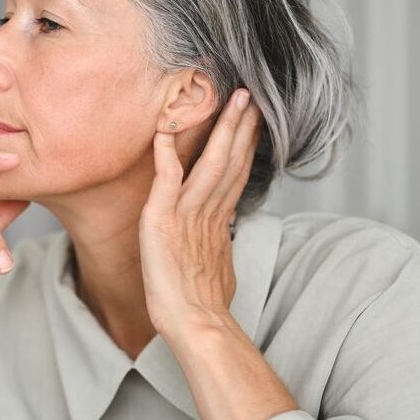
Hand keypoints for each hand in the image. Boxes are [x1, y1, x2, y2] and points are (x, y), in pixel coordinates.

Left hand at [139, 88, 261, 335]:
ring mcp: (187, 214)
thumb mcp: (217, 266)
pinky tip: (164, 128)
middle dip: (242, 126)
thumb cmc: (203, 304)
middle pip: (231, 160)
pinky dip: (166, 152)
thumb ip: (219, 243)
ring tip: (231, 99)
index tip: (257, 119)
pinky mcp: (163, 219)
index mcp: (220, 220)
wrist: (194, 324)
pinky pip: (166, 178)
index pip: (237, 173)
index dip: (246, 144)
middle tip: (251, 95)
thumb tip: (224, 237)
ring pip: (210, 162)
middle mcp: (208, 212)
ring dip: (220, 128)